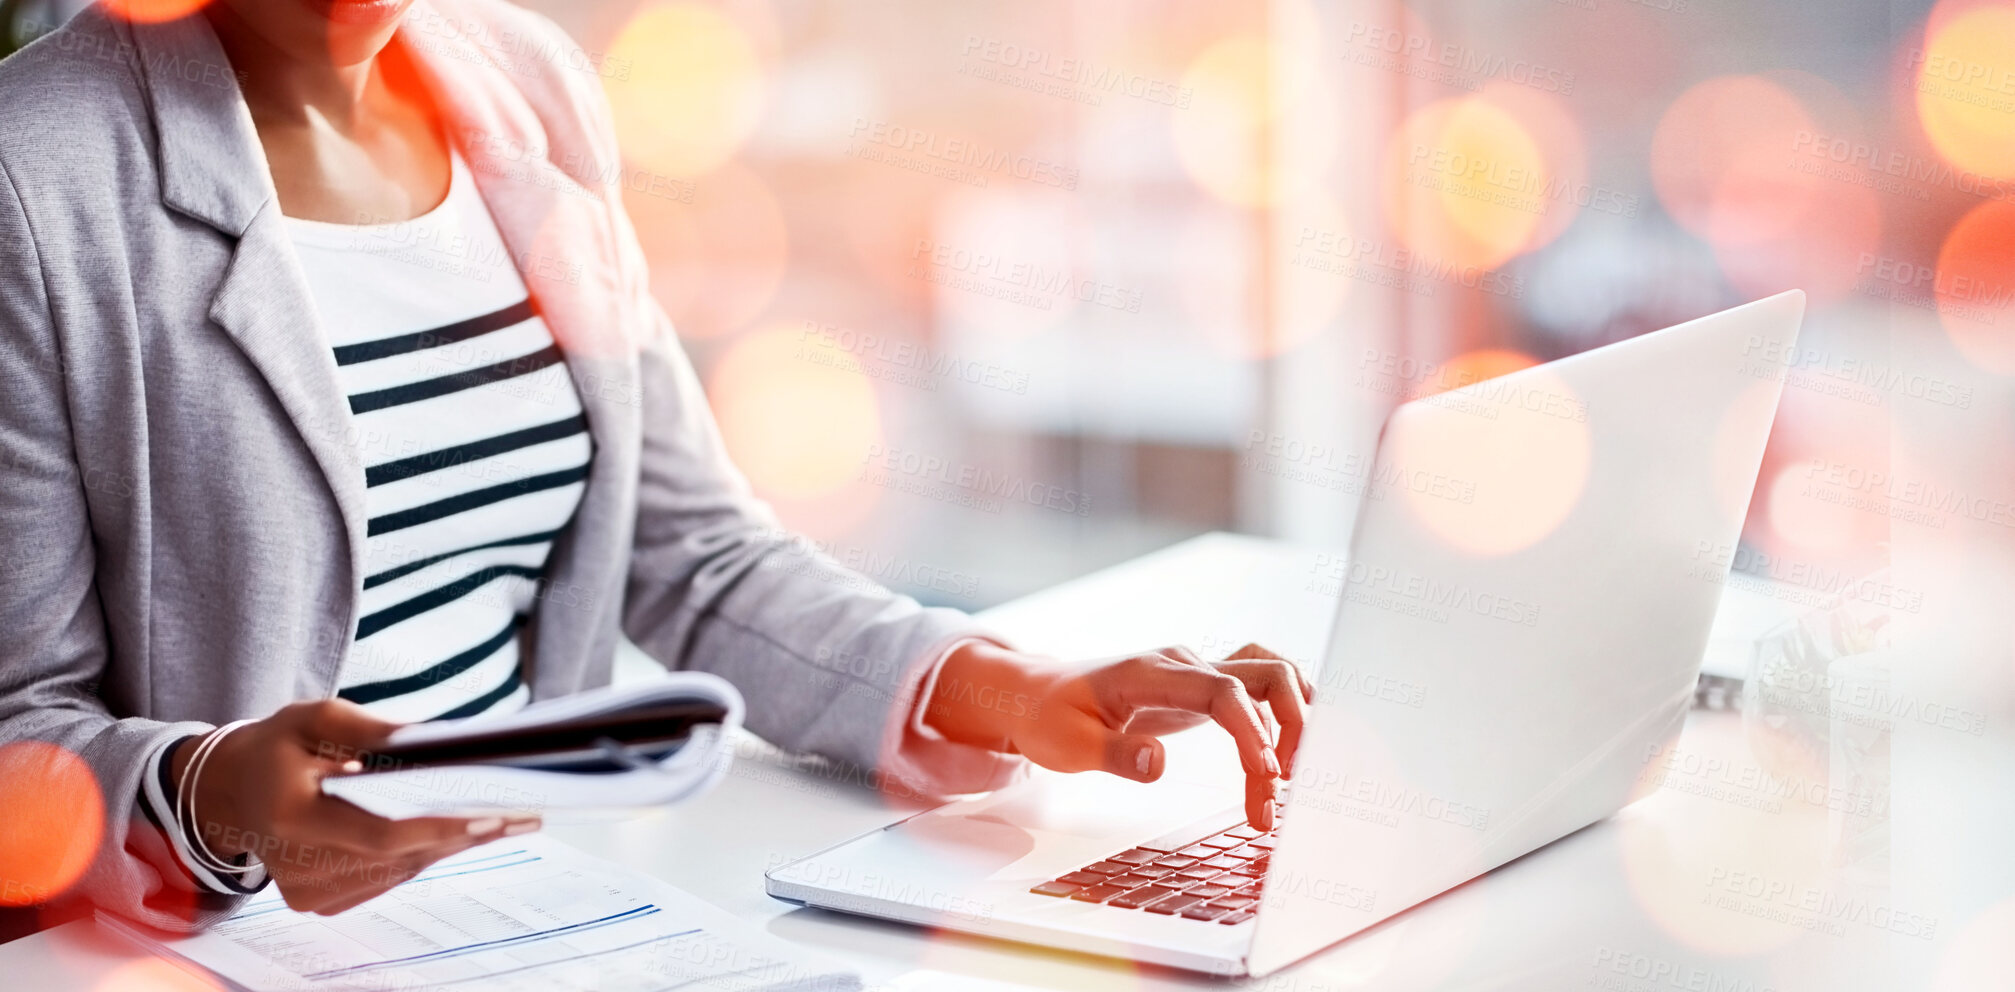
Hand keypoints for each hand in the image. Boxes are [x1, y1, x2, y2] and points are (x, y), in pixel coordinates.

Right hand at [169, 699, 539, 913]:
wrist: (229, 791)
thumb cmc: (277, 746)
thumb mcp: (314, 717)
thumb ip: (369, 729)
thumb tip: (429, 742)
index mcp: (289, 820)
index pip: (380, 832)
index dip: (440, 824)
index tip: (492, 811)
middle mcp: (298, 868)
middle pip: (402, 855)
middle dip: (466, 830)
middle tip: (526, 810)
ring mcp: (310, 893)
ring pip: (404, 868)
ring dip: (457, 842)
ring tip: (513, 818)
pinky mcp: (323, 902)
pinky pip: (392, 875)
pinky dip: (429, 851)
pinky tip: (469, 829)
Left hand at [925, 642, 1311, 829]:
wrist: (1036, 693)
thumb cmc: (1050, 718)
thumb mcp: (1067, 745)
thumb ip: (1115, 754)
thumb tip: (1157, 764)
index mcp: (1151, 673)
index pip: (1221, 690)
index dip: (1251, 730)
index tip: (1266, 774)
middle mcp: (1184, 663)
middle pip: (1265, 675)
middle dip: (1289, 728)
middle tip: (1280, 791)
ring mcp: (1198, 670)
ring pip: (1271, 677)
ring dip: (1293, 721)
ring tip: (1288, 778)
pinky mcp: (1204, 685)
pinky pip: (1260, 686)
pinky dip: (1283, 714)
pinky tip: (1291, 752)